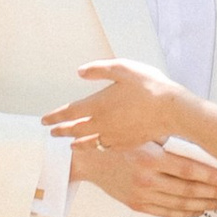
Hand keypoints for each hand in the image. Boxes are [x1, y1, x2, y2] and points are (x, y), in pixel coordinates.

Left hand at [48, 56, 191, 151]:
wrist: (172, 110)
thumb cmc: (148, 86)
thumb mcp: (122, 68)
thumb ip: (98, 70)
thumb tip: (79, 72)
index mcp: (97, 104)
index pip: (68, 113)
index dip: (54, 117)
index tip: (44, 121)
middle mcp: (102, 124)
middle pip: (75, 130)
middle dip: (61, 131)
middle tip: (51, 133)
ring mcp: (114, 136)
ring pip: (89, 143)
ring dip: (76, 143)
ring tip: (70, 145)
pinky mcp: (126, 143)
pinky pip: (105, 147)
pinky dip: (96, 147)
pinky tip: (96, 146)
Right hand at [72, 138, 216, 216]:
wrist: (90, 160)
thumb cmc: (121, 143)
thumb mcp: (144, 136)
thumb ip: (170, 144)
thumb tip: (203, 147)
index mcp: (151, 158)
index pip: (188, 170)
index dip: (211, 177)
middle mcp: (147, 178)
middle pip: (188, 190)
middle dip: (214, 193)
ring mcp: (142, 194)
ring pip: (180, 204)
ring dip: (204, 206)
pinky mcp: (137, 205)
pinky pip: (166, 212)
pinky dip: (185, 213)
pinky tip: (199, 211)